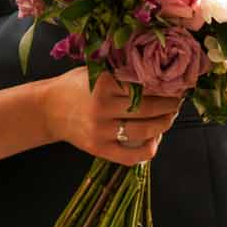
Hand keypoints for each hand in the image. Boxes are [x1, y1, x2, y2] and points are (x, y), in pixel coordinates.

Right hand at [43, 69, 181, 165]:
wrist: (47, 109)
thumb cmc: (75, 86)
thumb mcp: (95, 70)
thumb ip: (121, 71)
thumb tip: (158, 71)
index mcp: (104, 82)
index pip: (145, 85)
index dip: (164, 86)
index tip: (177, 84)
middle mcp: (103, 106)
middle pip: (149, 107)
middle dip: (170, 104)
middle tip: (178, 100)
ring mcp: (101, 130)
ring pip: (145, 130)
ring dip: (164, 124)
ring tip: (170, 116)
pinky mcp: (99, 148)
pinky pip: (132, 156)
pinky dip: (149, 149)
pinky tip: (155, 139)